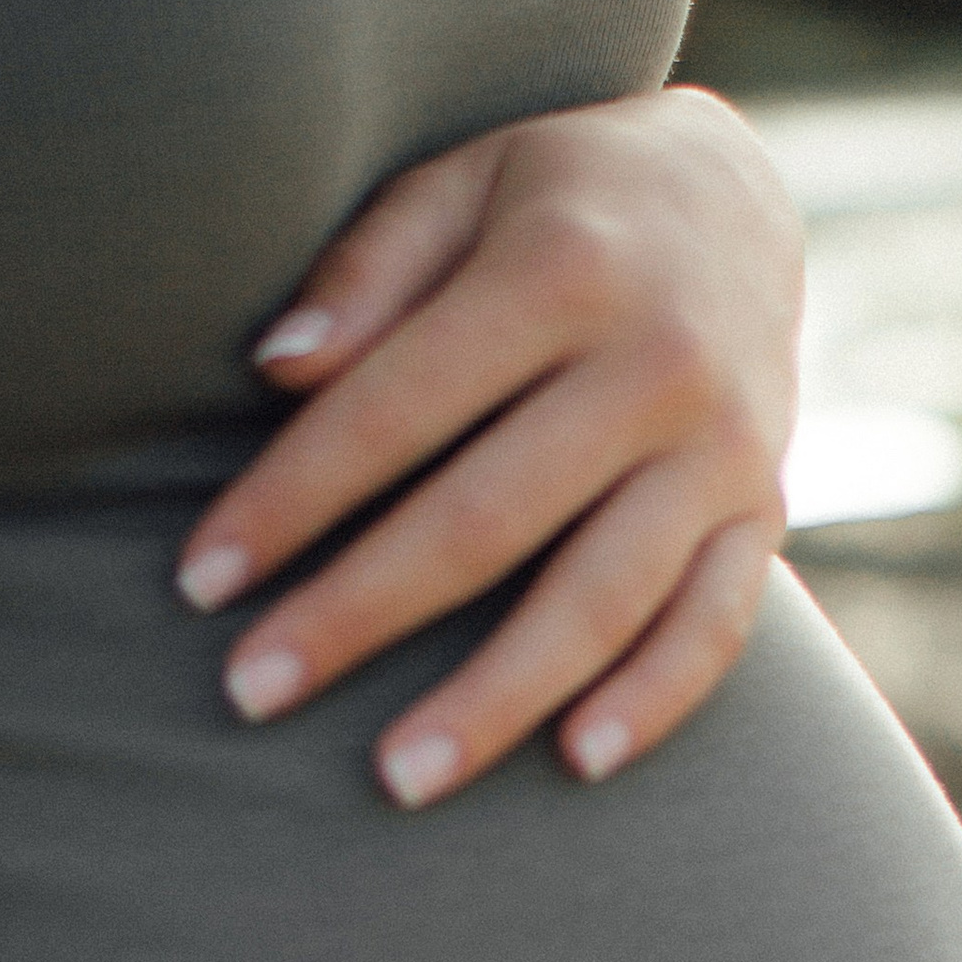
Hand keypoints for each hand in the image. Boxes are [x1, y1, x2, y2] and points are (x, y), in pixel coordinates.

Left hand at [174, 88, 803, 807]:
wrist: (736, 200)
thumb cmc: (550, 204)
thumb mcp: (456, 183)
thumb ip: (368, 271)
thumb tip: (278, 371)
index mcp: (561, 270)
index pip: (396, 408)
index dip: (291, 500)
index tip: (199, 581)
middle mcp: (656, 363)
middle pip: (485, 519)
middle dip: (359, 614)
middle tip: (251, 695)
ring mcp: (722, 448)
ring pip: (600, 596)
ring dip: (495, 697)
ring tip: (397, 778)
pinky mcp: (762, 511)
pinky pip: (715, 623)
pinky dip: (653, 698)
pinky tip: (575, 764)